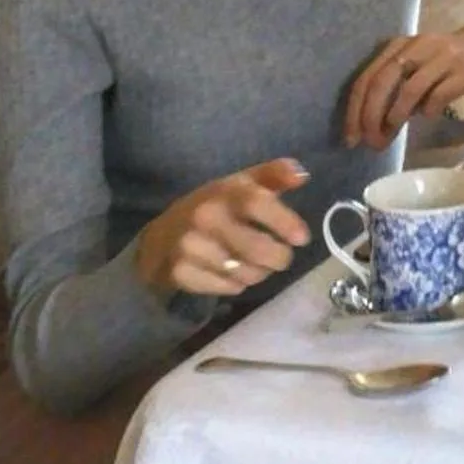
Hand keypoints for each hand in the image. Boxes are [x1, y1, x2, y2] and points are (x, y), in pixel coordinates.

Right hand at [135, 158, 312, 298]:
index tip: (302, 238)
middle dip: (279, 258)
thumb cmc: (213, 207)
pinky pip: (228, 288)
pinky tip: (230, 272)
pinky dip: (238, 284)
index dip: (284, 221)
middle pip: (256, 248)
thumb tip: (301, 175)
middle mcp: (205, 218)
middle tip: (281, 257)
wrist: (161, 237)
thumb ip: (274, 175)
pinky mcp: (181, 273)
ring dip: (259, 272)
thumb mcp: (241, 184)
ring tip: (254, 262)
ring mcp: (190, 247)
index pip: (257, 203)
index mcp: (224, 192)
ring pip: (246, 273)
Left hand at [343, 9, 463, 150]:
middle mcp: (415, 47)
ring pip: (408, 91)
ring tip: (390, 137)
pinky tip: (429, 116)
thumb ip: (397, 89)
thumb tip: (376, 127)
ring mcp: (440, 57)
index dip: (354, 111)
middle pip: (381, 83)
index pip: (366, 79)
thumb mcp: (417, 66)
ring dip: (395, 118)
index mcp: (398, 46)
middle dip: (369, 117)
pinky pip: (438, 97)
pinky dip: (428, 112)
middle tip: (369, 143)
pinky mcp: (463, 70)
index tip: (351, 139)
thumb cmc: (447, 58)